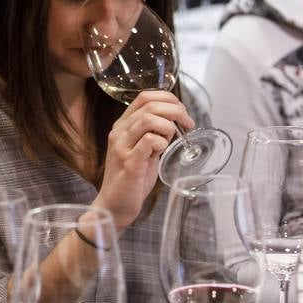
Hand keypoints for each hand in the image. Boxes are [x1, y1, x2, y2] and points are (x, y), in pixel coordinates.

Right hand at [94, 90, 193, 229]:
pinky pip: (149, 141)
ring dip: (168, 126)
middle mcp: (119, 132)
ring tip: (170, 141)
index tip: (182, 111)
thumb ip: (155, 133)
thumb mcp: (144, 149)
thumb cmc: (132, 178)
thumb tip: (176, 119)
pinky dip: (162, 143)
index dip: (168, 98)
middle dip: (175, 110)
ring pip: (148, 119)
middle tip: (187, 123)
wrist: (115, 205)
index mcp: (122, 126)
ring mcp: (122, 147)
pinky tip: (161, 152)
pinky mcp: (129, 163)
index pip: (144, 97)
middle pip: (149, 105)